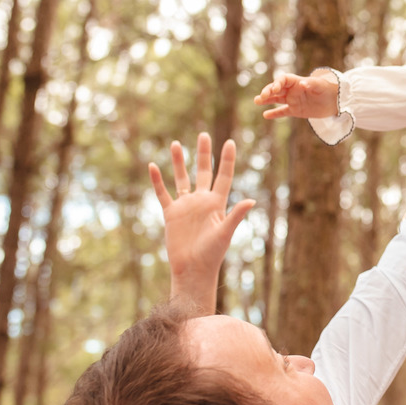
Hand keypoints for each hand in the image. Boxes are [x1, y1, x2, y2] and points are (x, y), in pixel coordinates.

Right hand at [149, 133, 255, 313]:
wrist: (192, 270)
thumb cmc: (212, 254)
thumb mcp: (225, 233)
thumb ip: (236, 216)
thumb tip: (252, 201)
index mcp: (217, 203)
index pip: (223, 176)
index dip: (227, 160)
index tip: (230, 142)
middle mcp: (202, 201)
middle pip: (203, 172)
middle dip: (204, 154)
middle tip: (204, 134)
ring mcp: (186, 206)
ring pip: (182, 178)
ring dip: (179, 162)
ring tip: (176, 144)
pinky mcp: (171, 214)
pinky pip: (163, 193)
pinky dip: (158, 181)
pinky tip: (153, 166)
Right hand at [254, 71, 339, 119]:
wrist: (336, 101)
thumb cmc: (328, 89)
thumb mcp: (320, 86)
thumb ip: (311, 84)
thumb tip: (302, 83)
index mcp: (297, 81)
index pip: (283, 79)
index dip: (277, 83)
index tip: (274, 89)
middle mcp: (292, 90)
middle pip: (277, 89)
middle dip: (268, 91)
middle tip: (261, 97)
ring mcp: (293, 100)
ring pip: (276, 99)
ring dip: (267, 99)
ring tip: (256, 101)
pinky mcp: (295, 110)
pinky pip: (282, 111)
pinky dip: (274, 113)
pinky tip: (265, 115)